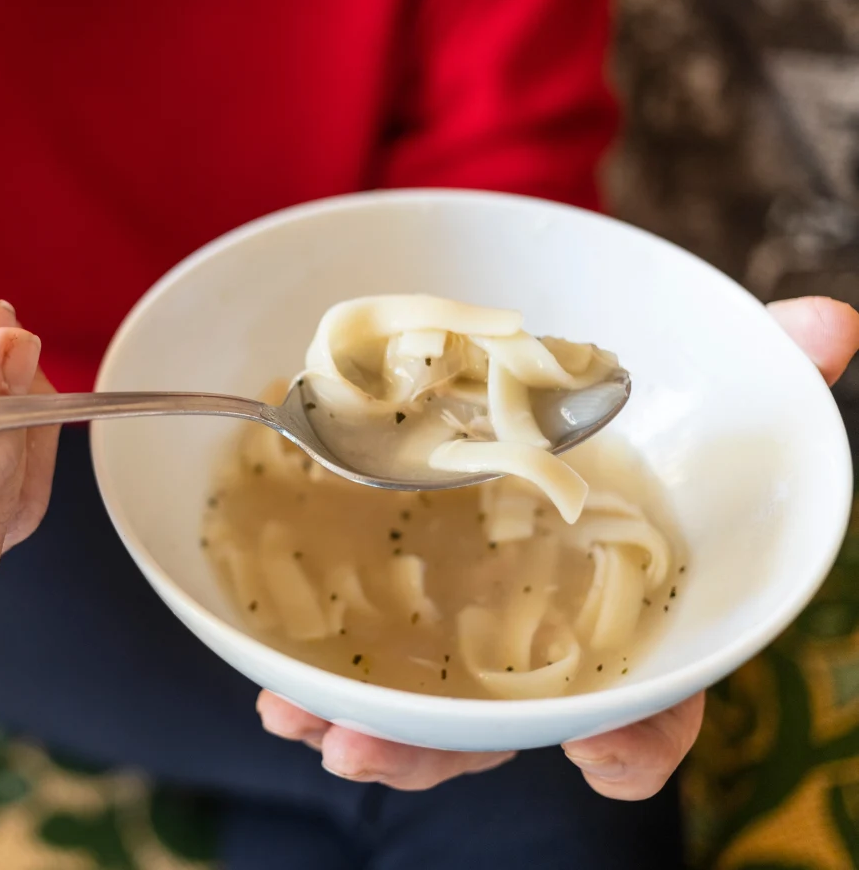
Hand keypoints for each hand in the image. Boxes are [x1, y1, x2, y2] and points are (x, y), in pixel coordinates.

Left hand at [259, 296, 858, 798]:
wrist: (505, 395)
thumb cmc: (607, 414)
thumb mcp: (677, 389)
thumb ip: (754, 367)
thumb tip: (830, 317)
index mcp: (626, 615)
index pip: (655, 704)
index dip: (637, 741)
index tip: (610, 760)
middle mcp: (547, 647)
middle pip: (509, 729)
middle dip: (443, 751)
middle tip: (369, 751)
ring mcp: (467, 646)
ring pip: (426, 719)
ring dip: (365, 734)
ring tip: (302, 723)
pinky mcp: (396, 622)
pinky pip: (361, 674)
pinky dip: (317, 688)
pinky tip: (275, 689)